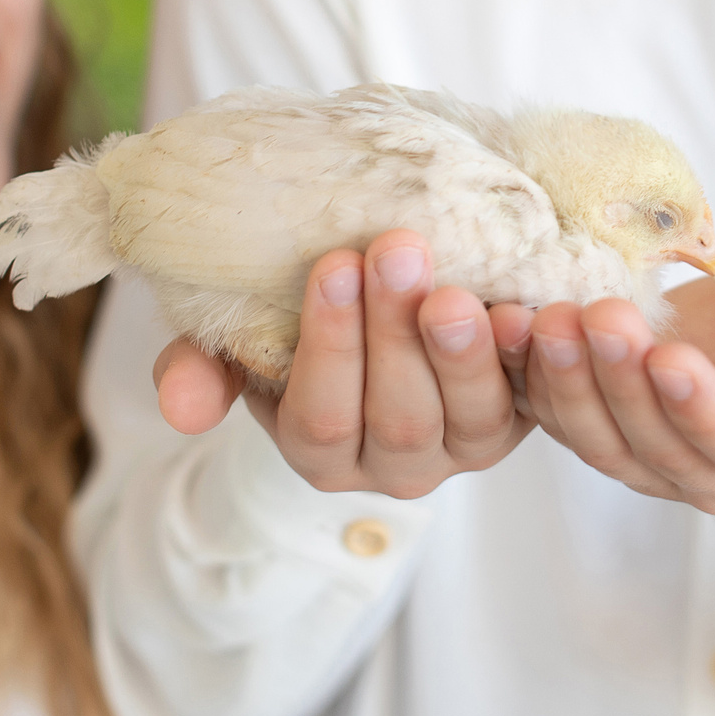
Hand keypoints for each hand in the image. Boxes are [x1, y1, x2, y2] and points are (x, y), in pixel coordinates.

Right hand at [150, 230, 536, 498]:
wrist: (390, 297)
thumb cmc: (300, 320)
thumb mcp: (244, 341)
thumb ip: (203, 369)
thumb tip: (178, 408)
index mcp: (321, 453)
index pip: (322, 418)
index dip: (329, 346)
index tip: (332, 263)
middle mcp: (395, 466)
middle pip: (398, 417)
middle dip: (395, 333)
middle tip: (396, 249)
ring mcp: (465, 446)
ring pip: (469, 416)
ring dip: (463, 350)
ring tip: (455, 285)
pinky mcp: (526, 418)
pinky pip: (535, 400)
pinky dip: (528, 358)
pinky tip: (523, 311)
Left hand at [507, 252, 714, 513]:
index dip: (704, 410)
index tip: (672, 359)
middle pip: (654, 444)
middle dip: (618, 383)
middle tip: (591, 318)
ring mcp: (652, 456)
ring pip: (597, 437)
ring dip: (562, 383)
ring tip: (542, 318)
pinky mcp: (602, 425)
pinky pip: (555, 412)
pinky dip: (523, 374)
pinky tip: (500, 321)